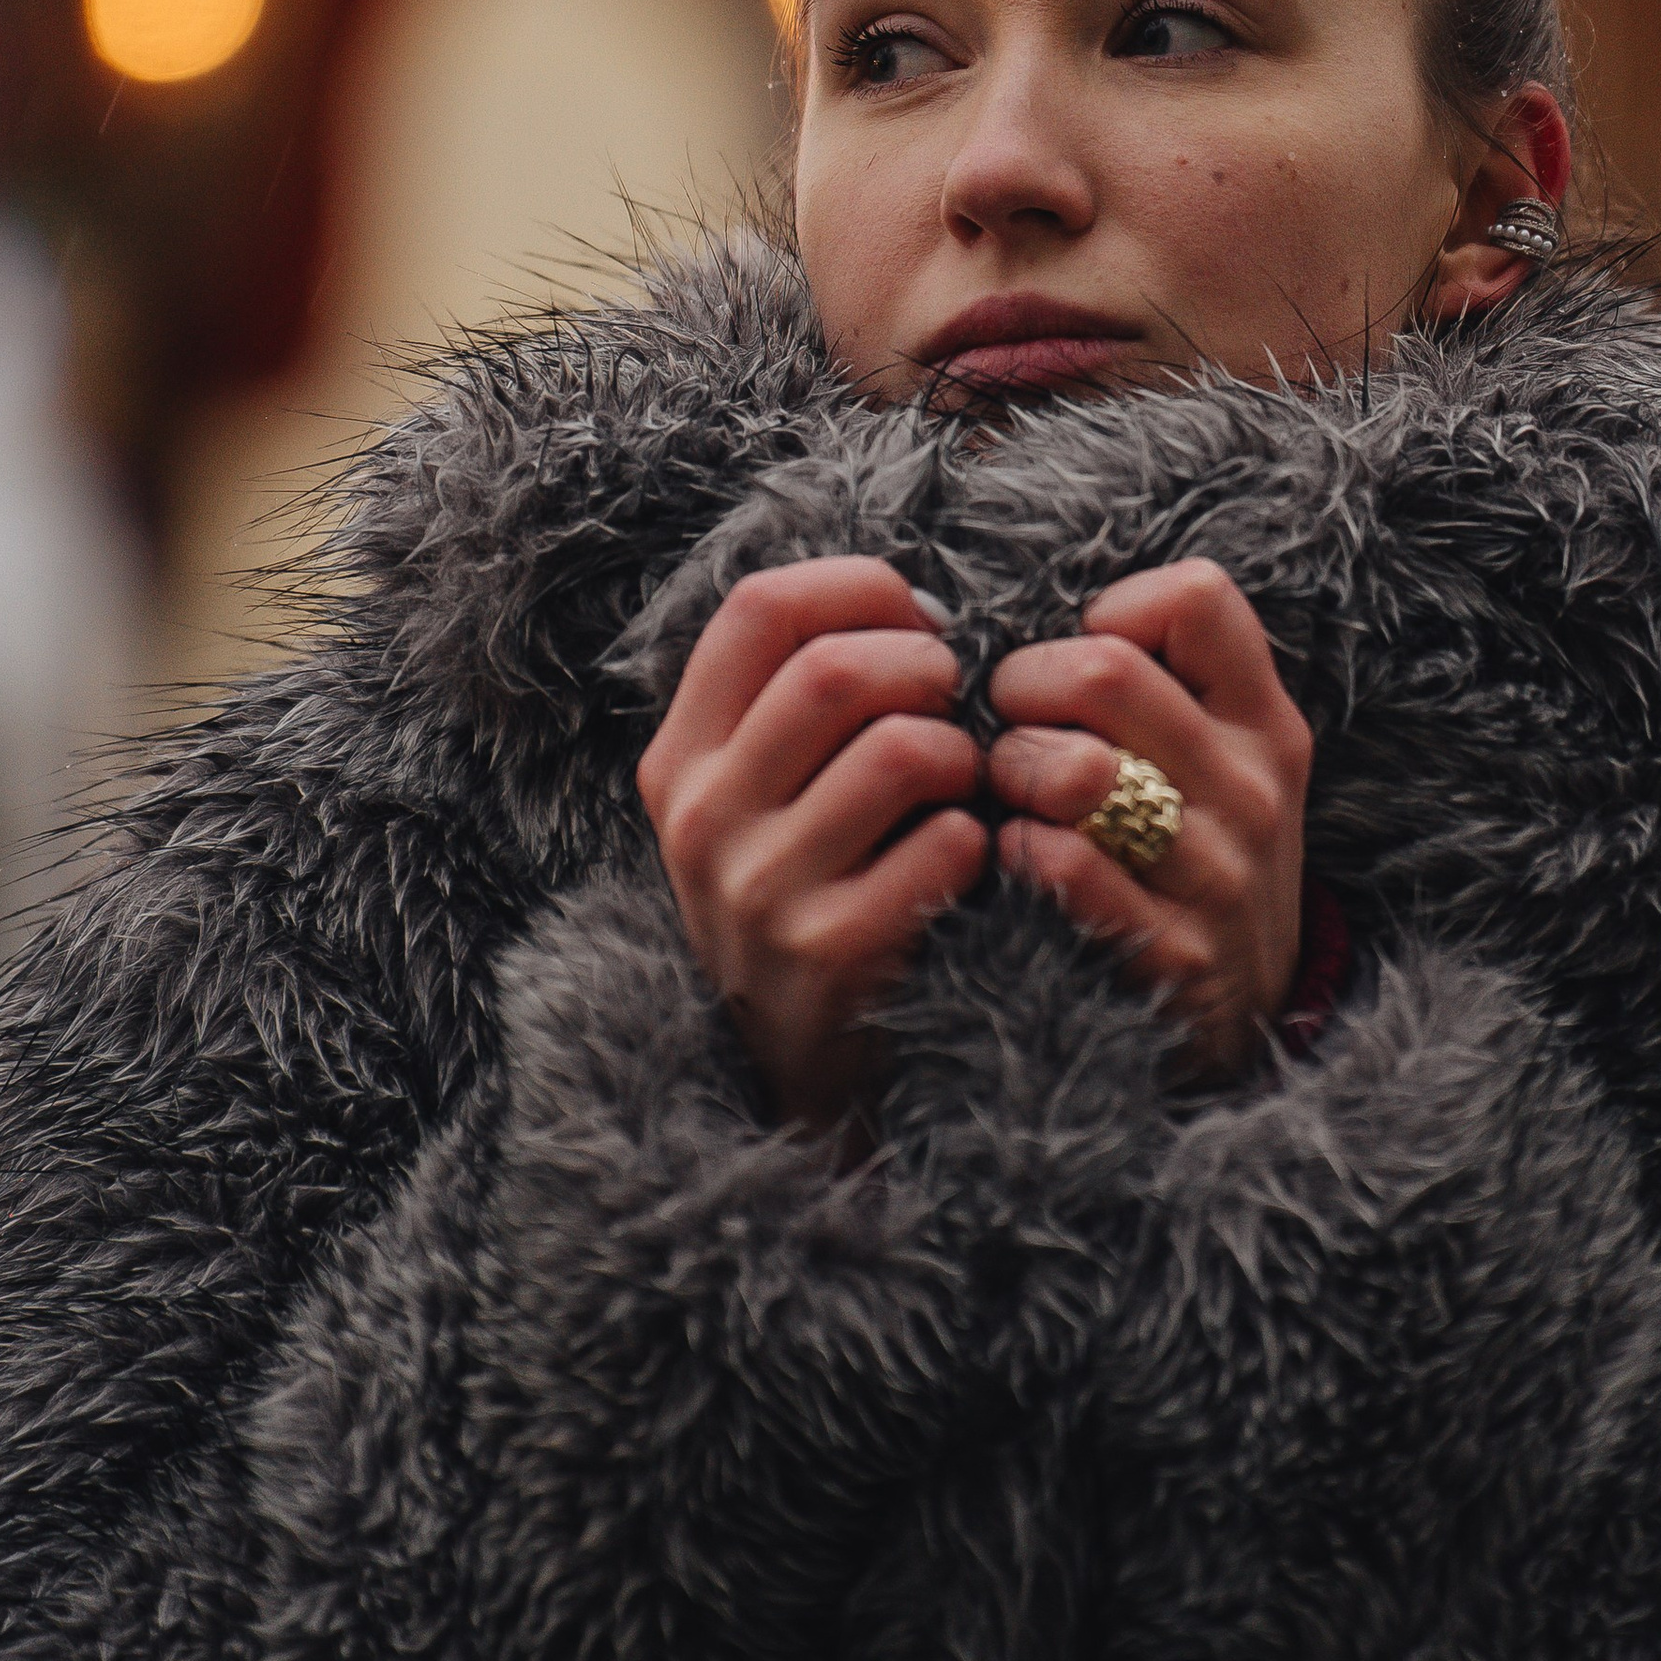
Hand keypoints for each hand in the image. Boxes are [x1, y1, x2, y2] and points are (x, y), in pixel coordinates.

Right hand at [636, 557, 984, 1133]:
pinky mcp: (829, 953)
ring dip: (963, 755)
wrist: (802, 1069)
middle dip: (927, 668)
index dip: (860, 590)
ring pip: (904, 749)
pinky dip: (979, 837)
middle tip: (953, 706)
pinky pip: (946, 841)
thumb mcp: (762, 796)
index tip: (914, 624)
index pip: (762, 607)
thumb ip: (801, 699)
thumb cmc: (811, 893)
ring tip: (960, 787)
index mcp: (680, 758)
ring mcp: (758, 891)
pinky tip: (962, 860)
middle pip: (837, 669)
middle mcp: (702, 818)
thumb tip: (918, 604)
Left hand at [987, 560, 1309, 1084]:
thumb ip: (1156, 687)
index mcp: (1263, 723)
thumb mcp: (1217, 765)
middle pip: (1106, 672)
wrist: (1242, 1025)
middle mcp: (1253, 789)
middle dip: (1021, 687)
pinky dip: (1021, 851)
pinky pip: (1068, 869)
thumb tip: (1037, 618)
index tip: (1081, 659)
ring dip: (1012, 772)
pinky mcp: (1174, 955)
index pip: (1197, 598)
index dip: (1112, 611)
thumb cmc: (1193, 862)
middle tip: (1008, 725)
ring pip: (1079, 771)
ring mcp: (1219, 875)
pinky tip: (1019, 856)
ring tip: (1010, 794)